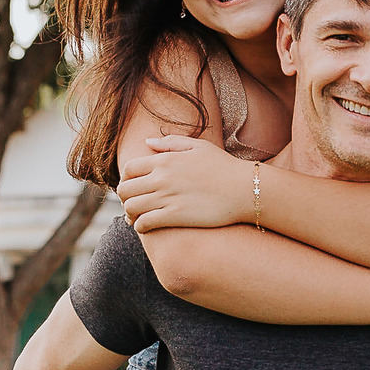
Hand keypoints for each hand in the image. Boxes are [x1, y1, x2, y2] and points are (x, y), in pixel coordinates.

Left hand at [118, 135, 253, 231]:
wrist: (244, 189)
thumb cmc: (223, 166)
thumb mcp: (198, 146)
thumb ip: (170, 142)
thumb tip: (147, 142)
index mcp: (164, 160)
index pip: (128, 169)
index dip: (125, 179)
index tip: (132, 187)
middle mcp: (161, 178)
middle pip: (125, 190)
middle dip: (124, 198)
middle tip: (133, 204)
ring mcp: (167, 198)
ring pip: (131, 208)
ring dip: (130, 215)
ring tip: (137, 218)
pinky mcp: (175, 216)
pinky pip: (145, 223)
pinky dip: (140, 227)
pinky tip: (146, 227)